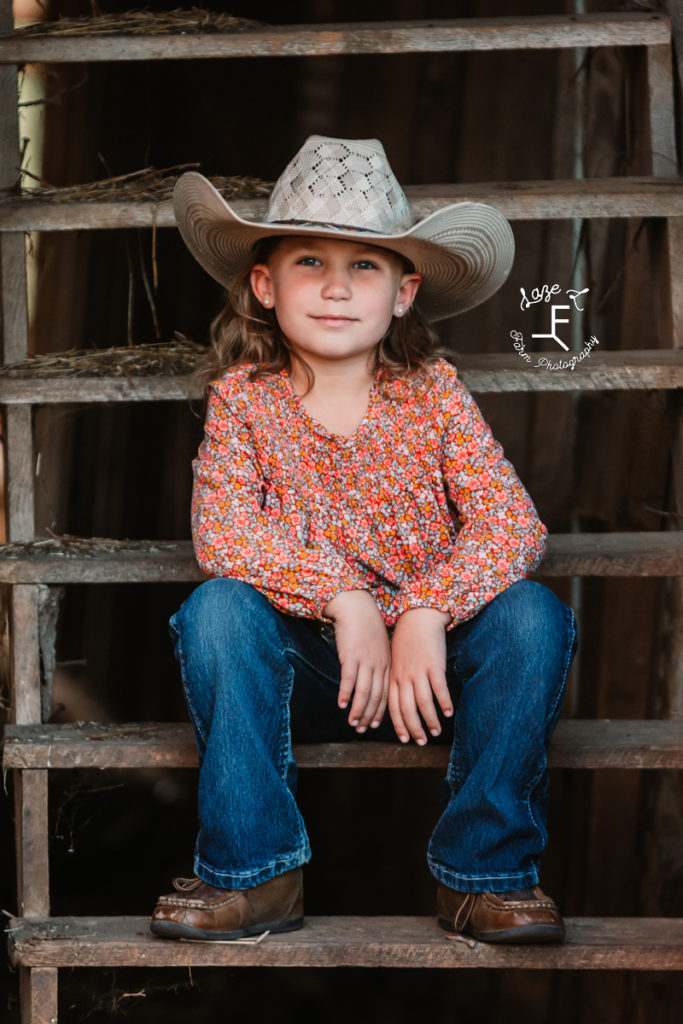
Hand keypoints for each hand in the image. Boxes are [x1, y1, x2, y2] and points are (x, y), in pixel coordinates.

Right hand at [323, 590, 390, 732]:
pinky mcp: (351, 655)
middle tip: (362, 730)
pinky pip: (349, 679)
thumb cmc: (365, 626)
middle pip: (376, 697)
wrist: (356, 606)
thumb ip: (376, 663)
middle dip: (370, 716)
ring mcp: (366, 661)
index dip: (381, 711)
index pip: (386, 693)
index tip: (375, 725)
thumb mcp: (377, 645)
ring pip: (364, 692)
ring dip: (359, 710)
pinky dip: (346, 694)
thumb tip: (370, 679)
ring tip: (353, 723)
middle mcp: (379, 665)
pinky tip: (342, 705)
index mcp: (387, 663)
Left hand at [388, 607, 452, 744]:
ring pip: (423, 703)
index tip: (405, 740)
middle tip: (422, 742)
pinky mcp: (433, 664)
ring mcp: (419, 671)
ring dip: (430, 720)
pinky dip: (444, 703)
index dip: (399, 725)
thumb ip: (398, 679)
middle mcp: (404, 676)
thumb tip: (402, 700)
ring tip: (437, 731)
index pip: (393, 707)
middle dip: (414, 729)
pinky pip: (439, 688)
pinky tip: (449, 713)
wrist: (418, 617)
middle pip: (407, 709)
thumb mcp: (396, 661)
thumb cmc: (408, 640)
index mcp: (393, 677)